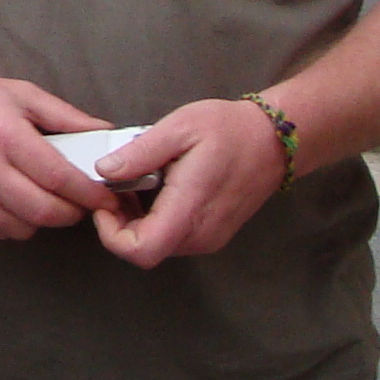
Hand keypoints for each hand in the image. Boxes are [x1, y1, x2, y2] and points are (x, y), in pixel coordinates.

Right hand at [0, 66, 117, 240]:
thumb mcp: (19, 94)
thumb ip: (65, 116)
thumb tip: (106, 135)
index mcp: (4, 135)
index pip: (58, 177)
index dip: (88, 193)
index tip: (106, 196)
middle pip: (43, 211)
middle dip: (72, 212)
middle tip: (80, 203)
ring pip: (22, 227)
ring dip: (44, 220)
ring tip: (46, 200)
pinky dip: (16, 223)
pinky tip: (16, 202)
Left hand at [86, 96, 288, 268]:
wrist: (274, 141)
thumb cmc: (229, 130)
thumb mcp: (179, 127)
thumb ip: (140, 152)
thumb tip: (105, 170)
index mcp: (190, 209)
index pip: (141, 251)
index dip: (111, 235)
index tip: (105, 204)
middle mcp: (201, 234)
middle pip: (144, 250)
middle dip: (120, 223)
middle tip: (117, 186)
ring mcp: (208, 238)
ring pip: (157, 245)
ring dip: (136, 221)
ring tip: (136, 182)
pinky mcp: (212, 235)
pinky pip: (172, 238)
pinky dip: (154, 220)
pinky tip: (154, 189)